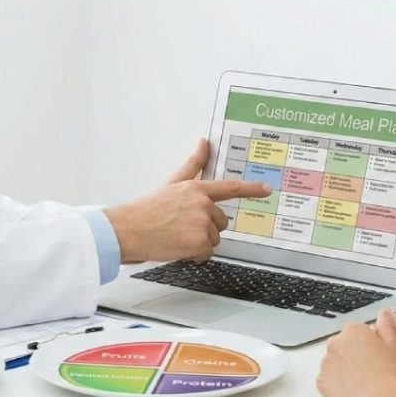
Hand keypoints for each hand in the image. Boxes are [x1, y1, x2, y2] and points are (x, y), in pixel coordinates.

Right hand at [103, 140, 270, 262]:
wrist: (128, 230)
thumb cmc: (146, 209)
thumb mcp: (172, 183)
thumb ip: (193, 164)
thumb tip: (203, 142)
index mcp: (197, 189)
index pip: (230, 188)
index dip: (251, 189)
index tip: (267, 189)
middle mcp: (203, 204)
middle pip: (221, 222)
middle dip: (205, 228)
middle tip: (181, 227)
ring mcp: (202, 223)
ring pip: (214, 238)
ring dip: (198, 242)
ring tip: (175, 236)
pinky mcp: (199, 242)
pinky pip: (206, 253)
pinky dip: (194, 255)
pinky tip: (177, 247)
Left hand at [317, 309, 395, 396]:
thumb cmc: (390, 374)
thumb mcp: (393, 345)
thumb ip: (387, 326)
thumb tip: (384, 311)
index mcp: (353, 331)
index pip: (355, 334)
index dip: (367, 346)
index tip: (375, 358)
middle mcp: (335, 342)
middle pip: (342, 347)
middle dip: (352, 356)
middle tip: (369, 372)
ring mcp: (325, 362)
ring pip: (333, 364)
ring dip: (343, 370)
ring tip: (362, 384)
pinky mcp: (321, 381)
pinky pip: (327, 381)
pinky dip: (336, 385)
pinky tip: (352, 392)